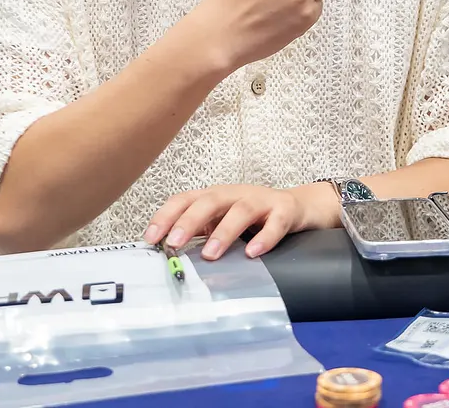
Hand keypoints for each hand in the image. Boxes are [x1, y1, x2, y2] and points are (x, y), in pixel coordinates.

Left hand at [144, 182, 334, 259]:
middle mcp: (235, 194)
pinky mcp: (285, 211)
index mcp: (215, 196)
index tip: (150, 238)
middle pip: (209, 201)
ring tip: (210, 254)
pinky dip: (264, 238)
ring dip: (224, 232)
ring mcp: (261, 201)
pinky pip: (275, 223)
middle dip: (189, 221)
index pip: (185, 200)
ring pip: (240, 210)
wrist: (299, 206)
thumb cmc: (254, 217)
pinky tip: (253, 253)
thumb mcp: (223, 220)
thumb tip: (168, 253)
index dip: (165, 216)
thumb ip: (200, 233)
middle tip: (174, 242)